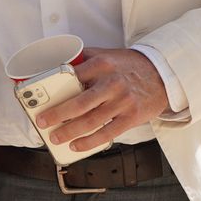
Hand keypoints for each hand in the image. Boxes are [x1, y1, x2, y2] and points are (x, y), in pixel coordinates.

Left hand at [33, 47, 170, 153]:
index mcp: (102, 64)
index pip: (72, 76)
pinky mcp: (131, 117)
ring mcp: (122, 101)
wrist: (161, 73)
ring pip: (91, 121)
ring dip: (70, 132)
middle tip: (42, 121)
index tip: (39, 96)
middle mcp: (112, 83)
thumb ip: (85, 59)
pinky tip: (76, 146)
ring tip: (55, 137)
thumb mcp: (107, 55)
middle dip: (57, 114)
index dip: (53, 87)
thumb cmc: (128, 66)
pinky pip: (107, 133)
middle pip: (79, 103)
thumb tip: (57, 66)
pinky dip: (90, 142)